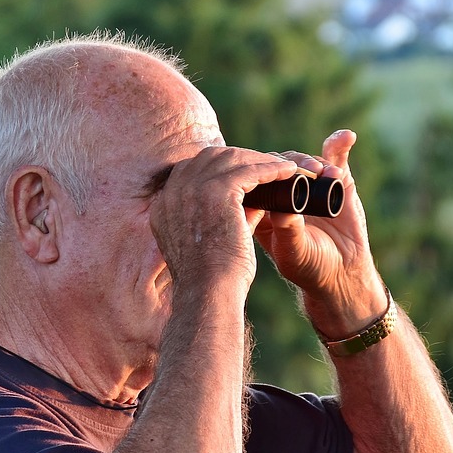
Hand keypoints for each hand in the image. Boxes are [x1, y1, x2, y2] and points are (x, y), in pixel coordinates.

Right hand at [150, 146, 299, 294]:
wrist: (209, 295)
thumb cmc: (212, 281)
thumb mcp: (211, 242)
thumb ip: (228, 217)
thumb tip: (256, 200)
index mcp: (164, 207)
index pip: (192, 171)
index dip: (220, 168)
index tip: (244, 173)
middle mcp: (172, 194)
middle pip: (211, 158)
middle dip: (242, 158)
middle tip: (268, 166)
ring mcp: (191, 190)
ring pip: (231, 159)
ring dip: (260, 160)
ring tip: (284, 167)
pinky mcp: (216, 192)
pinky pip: (249, 169)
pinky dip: (271, 168)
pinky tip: (289, 172)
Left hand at [253, 130, 386, 332]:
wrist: (341, 272)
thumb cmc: (310, 267)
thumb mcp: (294, 253)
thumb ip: (287, 231)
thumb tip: (280, 209)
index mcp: (262, 207)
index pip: (256, 179)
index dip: (265, 171)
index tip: (279, 174)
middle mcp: (282, 192)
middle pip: (279, 164)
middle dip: (293, 164)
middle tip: (307, 172)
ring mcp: (308, 184)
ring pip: (304, 160)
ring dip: (314, 161)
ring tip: (326, 172)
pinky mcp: (334, 181)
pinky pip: (334, 158)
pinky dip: (339, 145)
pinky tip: (347, 137)